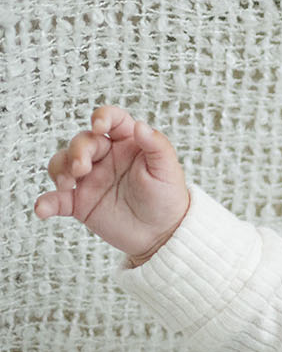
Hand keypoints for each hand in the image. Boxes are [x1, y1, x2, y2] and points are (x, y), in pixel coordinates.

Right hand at [34, 105, 189, 263]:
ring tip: (68, 184)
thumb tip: (141, 125)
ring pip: (62, 164)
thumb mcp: (168, 170)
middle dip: (77, 151)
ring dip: (60, 170)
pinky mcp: (79, 202)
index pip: (111, 120)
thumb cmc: (168, 198)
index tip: (98, 126)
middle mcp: (105, 156)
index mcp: (127, 143)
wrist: (162, 234)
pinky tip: (43, 209)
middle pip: (82, 142)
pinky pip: (56, 199)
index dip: (102, 117)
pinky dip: (46, 202)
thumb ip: (157, 146)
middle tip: (82, 168)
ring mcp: (89, 178)